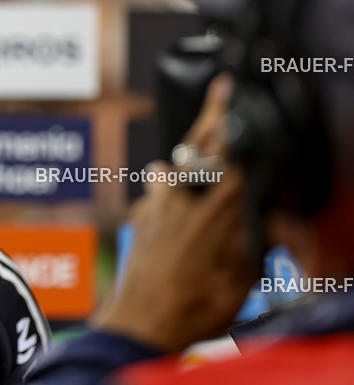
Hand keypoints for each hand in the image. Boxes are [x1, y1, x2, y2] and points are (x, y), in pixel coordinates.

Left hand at [92, 74, 257, 352]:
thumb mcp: (243, 279)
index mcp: (217, 209)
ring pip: (173, 164)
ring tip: (199, 131)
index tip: (237, 95)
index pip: (232, 154)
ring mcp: (156, 206)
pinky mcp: (140, 219)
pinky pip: (155, 192)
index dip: (237, 124)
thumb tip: (272, 223)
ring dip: (187, 150)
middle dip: (213, 114)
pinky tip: (165, 183)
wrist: (141, 322)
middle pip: (201, 146)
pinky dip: (165, 186)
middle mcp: (183, 199)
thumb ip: (257, 244)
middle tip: (221, 88)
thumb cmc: (195, 307)